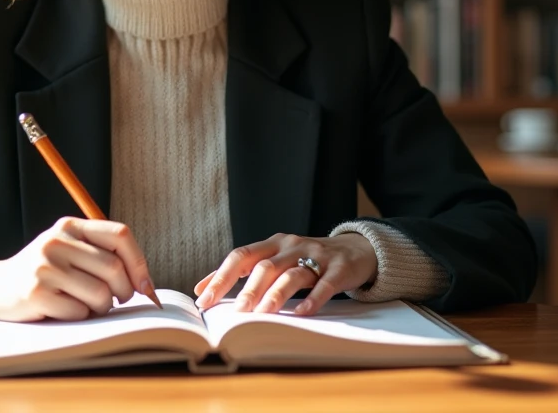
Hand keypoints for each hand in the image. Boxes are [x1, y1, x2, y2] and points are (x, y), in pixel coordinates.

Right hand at [0, 217, 155, 321]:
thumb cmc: (44, 273)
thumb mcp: (68, 250)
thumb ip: (101, 255)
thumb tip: (146, 284)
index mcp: (70, 226)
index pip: (120, 235)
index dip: (139, 263)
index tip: (145, 286)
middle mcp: (57, 241)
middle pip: (113, 268)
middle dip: (124, 291)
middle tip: (115, 301)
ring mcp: (45, 266)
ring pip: (100, 293)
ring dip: (103, 308)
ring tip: (89, 306)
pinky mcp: (36, 292)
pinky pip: (79, 311)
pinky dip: (81, 317)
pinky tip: (66, 311)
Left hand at [193, 232, 376, 316]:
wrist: (357, 249)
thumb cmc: (307, 258)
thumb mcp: (275, 259)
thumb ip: (242, 272)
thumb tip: (201, 288)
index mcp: (272, 244)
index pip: (241, 256)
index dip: (220, 277)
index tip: (203, 299)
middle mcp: (291, 246)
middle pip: (265, 265)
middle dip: (248, 289)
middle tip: (236, 312)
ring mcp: (317, 255)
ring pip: (292, 274)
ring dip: (275, 295)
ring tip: (262, 314)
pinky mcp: (340, 268)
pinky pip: (325, 284)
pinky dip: (313, 298)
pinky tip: (302, 313)